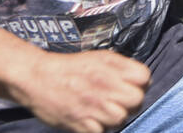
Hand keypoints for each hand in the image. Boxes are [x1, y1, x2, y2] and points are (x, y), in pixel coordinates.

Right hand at [10, 49, 149, 132]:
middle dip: (131, 102)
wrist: (37, 77)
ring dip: (114, 117)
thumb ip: (123, 67)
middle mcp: (104, 85)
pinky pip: (100, 132)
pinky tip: (91, 119)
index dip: (140, 83)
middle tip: (118, 101)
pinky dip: (97, 128)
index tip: (130, 85)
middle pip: (137, 100)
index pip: (144, 78)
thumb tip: (144, 80)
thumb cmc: (71, 68)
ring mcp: (92, 105)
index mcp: (111, 66)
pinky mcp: (79, 123)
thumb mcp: (101, 58)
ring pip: (121, 119)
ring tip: (104, 111)